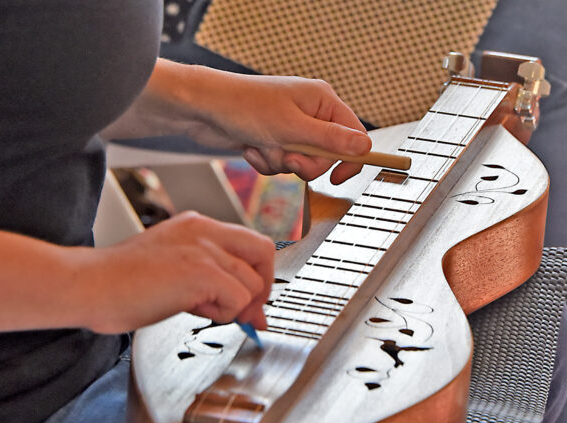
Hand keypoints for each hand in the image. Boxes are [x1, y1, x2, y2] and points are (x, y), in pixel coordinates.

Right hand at [79, 212, 273, 333]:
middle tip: (243, 311)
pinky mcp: (201, 271)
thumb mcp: (175, 274)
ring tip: (198, 307)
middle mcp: (204, 231)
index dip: (257, 274)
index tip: (248, 301)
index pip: (251, 243)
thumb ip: (214, 284)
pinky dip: (224, 314)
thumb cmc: (120, 285)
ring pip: (252, 284)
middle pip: (264, 253)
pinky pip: (238, 299)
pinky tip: (192, 309)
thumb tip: (253, 313)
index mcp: (197, 226)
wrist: (87, 285)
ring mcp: (204, 249)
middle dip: (261, 287)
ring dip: (234, 306)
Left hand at [191, 69, 372, 183]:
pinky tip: (251, 148)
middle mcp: (310, 113)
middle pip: (327, 156)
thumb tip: (365, 147)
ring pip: (302, 163)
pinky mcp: (274, 140)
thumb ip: (330, 140)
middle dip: (304, 163)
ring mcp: (291, 128)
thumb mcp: (292, 128)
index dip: (350, 159)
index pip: (354, 134)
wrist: (202, 109)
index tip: (338, 178)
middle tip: (287, 157)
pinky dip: (266, 162)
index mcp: (322, 100)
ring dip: (280, 162)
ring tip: (261, 146)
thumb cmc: (243, 107)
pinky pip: (281, 165)